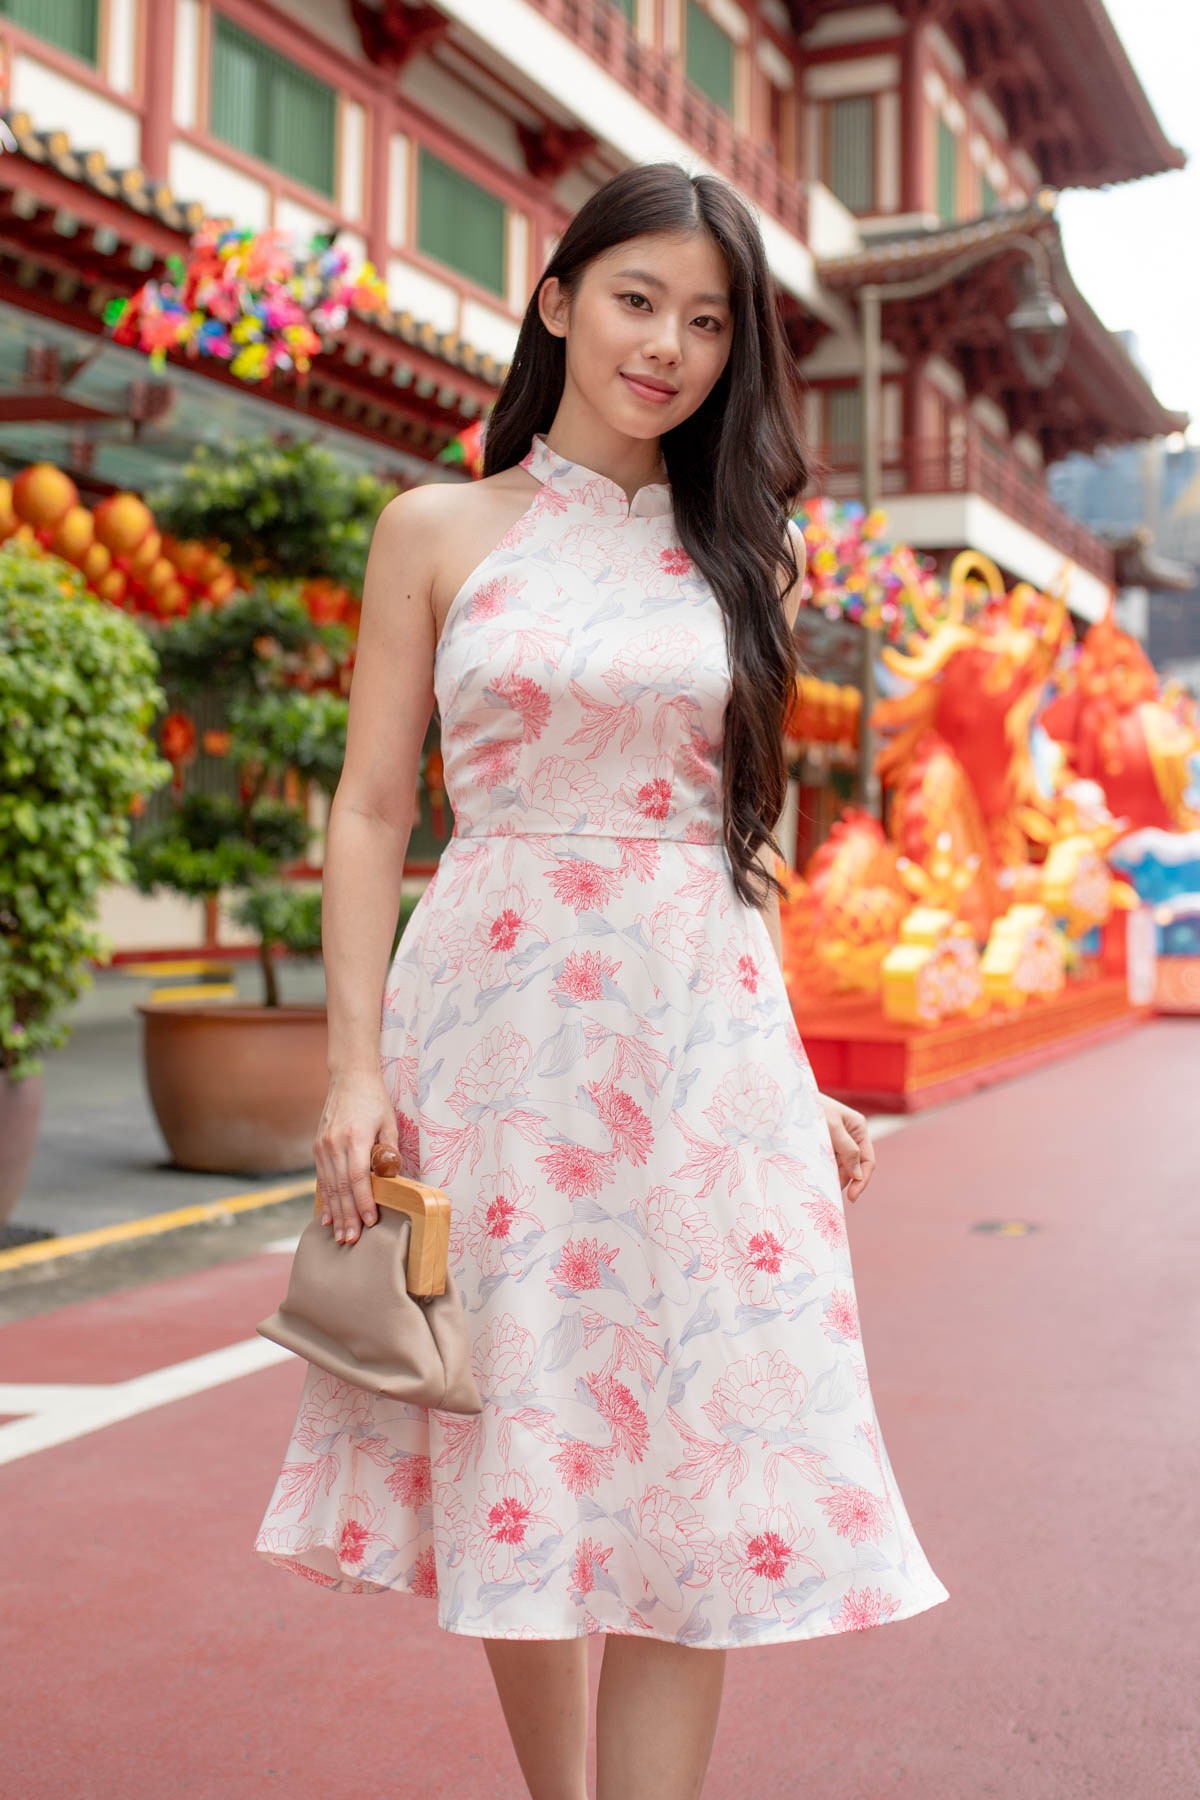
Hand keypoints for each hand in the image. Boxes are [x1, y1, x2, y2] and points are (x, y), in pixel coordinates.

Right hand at [313, 1073, 399, 1243]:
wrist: (349, 1077)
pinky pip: (322, 1179)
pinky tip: (327, 1217)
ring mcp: (323, 1146)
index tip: (370, 1222)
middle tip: (351, 1240)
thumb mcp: (389, 1121)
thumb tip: (392, 1177)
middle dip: (347, 1216)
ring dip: (335, 1213)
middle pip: (340, 1188)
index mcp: (355, 1137)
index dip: (364, 1201)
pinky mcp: (318, 1148)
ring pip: (329, 1186)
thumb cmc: (374, 1100)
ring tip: (340, 1236)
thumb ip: (389, 1149)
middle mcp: (334, 1144)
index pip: (358, 1177)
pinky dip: (325, 1199)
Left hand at [819, 1094, 875, 1203]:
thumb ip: (847, 1150)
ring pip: (841, 1166)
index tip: (852, 1198)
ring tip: (821, 1185)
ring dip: (834, 1177)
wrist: (790, 1096)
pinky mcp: (825, 1143)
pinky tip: (816, 1176)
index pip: (867, 1160)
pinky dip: (825, 1170)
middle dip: (846, 1181)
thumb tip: (858, 1175)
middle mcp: (852, 1135)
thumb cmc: (812, 1106)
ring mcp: (838, 1139)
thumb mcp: (831, 1127)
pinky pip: (829, 1162)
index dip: (862, 1180)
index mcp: (858, 1128)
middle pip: (855, 1166)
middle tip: (830, 1194)